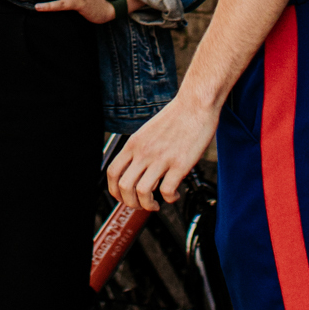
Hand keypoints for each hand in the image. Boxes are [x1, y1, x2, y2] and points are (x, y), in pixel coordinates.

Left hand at [106, 87, 220, 213]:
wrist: (196, 104)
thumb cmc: (176, 117)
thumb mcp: (148, 131)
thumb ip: (141, 150)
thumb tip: (139, 172)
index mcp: (134, 143)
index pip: (112, 172)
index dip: (115, 191)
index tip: (124, 198)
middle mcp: (144, 151)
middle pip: (124, 187)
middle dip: (130, 203)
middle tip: (142, 205)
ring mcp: (161, 158)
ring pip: (142, 192)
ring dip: (148, 205)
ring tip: (157, 204)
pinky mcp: (180, 164)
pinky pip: (167, 191)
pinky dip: (169, 199)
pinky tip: (175, 195)